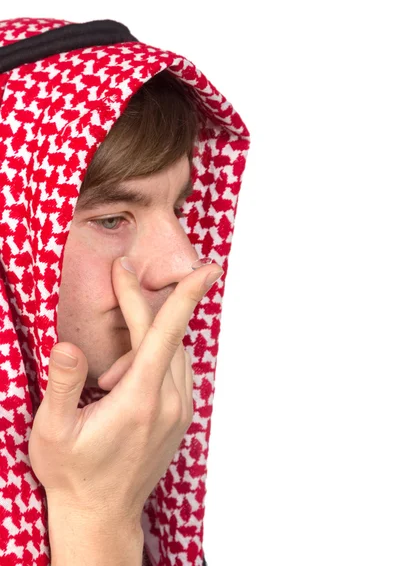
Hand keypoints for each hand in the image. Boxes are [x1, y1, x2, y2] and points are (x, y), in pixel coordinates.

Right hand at [28, 256, 222, 527]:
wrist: (101, 515)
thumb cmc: (74, 473)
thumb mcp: (53, 431)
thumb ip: (62, 384)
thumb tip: (67, 345)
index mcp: (140, 399)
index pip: (167, 333)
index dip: (186, 295)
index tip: (205, 267)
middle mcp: (169, 402)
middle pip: (166, 335)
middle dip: (140, 307)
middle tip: (120, 280)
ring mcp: (180, 411)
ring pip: (174, 353)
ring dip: (143, 343)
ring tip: (106, 380)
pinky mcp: (182, 418)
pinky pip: (177, 371)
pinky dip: (154, 360)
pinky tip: (123, 383)